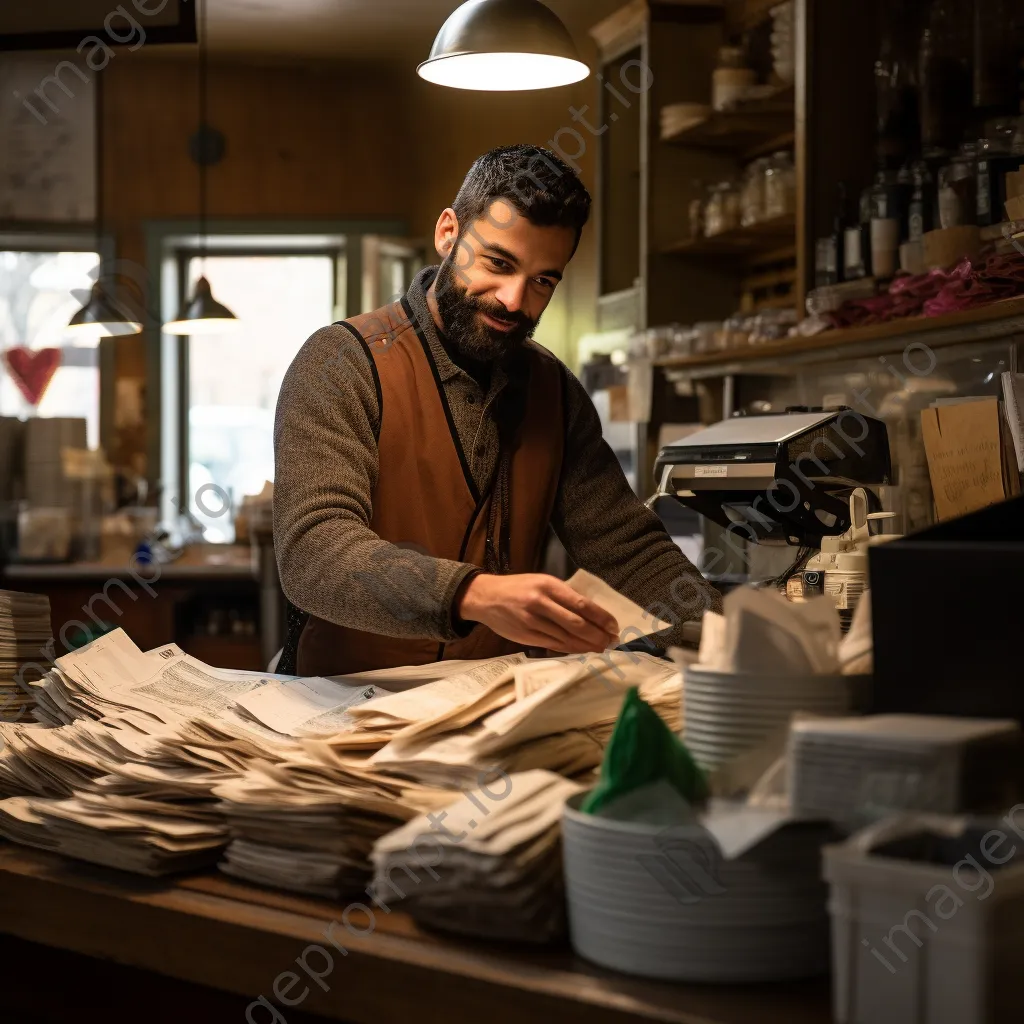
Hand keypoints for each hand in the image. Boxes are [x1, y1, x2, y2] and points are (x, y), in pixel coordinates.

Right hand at [456, 573, 619, 654]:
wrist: (485, 597)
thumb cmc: (518, 588)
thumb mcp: (541, 582)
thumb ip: (563, 595)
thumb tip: (591, 612)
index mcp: (548, 585)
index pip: (581, 603)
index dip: (601, 617)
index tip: (614, 625)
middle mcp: (541, 603)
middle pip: (576, 623)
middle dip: (598, 634)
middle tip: (611, 640)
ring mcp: (532, 621)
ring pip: (567, 638)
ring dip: (587, 645)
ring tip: (601, 647)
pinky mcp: (526, 636)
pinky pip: (554, 645)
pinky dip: (571, 649)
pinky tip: (582, 650)